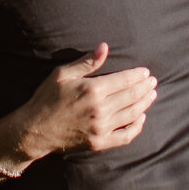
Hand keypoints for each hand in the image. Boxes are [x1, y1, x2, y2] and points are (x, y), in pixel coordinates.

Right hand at [0, 44, 156, 170]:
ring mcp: (101, 128)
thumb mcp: (62, 74)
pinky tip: (141, 118)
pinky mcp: (99, 142)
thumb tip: (104, 47)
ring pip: (132, 114)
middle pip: (132, 96)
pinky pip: (125, 136)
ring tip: (152, 95)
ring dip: (145, 103)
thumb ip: (86, 62)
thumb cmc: (46, 98)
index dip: (138, 75)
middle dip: (145, 88)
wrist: (35, 130)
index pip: (124, 80)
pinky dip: (137, 127)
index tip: (146, 72)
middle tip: (153, 82)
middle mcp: (100, 109)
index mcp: (93, 90)